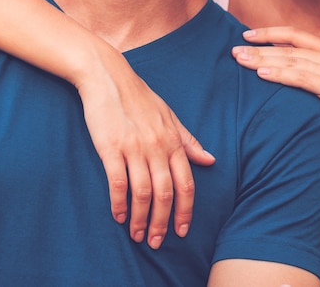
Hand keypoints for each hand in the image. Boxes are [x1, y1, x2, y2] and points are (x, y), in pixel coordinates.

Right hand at [75, 45, 214, 248]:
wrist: (109, 77)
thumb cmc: (139, 97)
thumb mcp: (169, 116)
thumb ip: (188, 141)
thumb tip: (210, 160)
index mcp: (173, 139)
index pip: (186, 182)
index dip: (186, 210)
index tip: (182, 230)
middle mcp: (157, 146)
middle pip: (166, 193)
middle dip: (163, 222)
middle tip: (157, 241)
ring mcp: (133, 147)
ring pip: (142, 193)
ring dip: (140, 219)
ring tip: (137, 235)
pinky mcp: (111, 148)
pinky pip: (117, 183)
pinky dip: (118, 203)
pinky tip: (117, 215)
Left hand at [232, 26, 319, 160]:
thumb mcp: (319, 84)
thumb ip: (302, 68)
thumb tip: (267, 59)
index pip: (294, 34)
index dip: (269, 32)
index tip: (245, 35)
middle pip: (289, 48)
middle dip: (259, 48)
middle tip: (234, 51)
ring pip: (293, 61)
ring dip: (264, 59)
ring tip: (242, 61)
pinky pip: (302, 78)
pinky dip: (280, 74)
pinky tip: (262, 74)